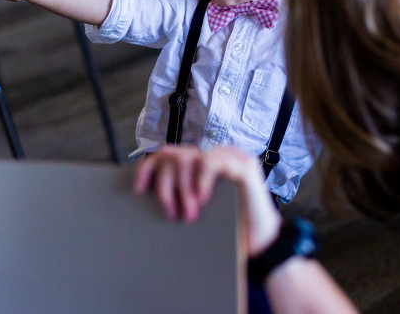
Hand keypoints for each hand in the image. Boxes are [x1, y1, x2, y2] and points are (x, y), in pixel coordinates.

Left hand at [133, 145, 282, 256]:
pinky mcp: (243, 165)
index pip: (164, 155)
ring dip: (183, 187)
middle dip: (167, 187)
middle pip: (172, 157)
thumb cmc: (226, 228)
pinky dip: (201, 179)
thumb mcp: (193, 209)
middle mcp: (211, 156)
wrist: (260, 243)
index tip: (138, 190)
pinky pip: (211, 161)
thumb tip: (142, 195)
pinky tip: (201, 198)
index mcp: (198, 165)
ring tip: (190, 212)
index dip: (147, 170)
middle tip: (173, 214)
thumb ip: (176, 195)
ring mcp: (228, 157)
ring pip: (188, 158)